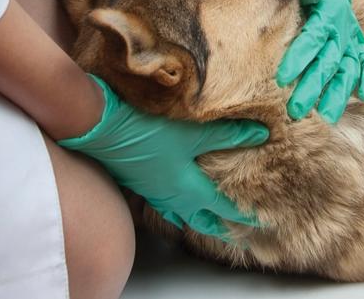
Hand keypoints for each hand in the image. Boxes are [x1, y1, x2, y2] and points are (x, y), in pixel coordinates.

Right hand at [58, 75, 268, 240]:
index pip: (221, 208)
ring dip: (193, 218)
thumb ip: (228, 135)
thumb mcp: (194, 134)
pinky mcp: (138, 179)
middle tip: (231, 235)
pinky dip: (171, 205)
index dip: (240, 216)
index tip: (255, 224)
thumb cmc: (149, 133)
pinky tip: (169, 199)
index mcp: (187, 189)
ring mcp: (152, 190)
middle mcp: (170, 196)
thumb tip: (261, 134)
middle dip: (216, 227)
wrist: (102, 128)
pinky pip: (160, 201)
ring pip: (177, 212)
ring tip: (202, 222)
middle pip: (198, 218)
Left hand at [277, 0, 363, 122]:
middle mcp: (343, 26)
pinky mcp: (356, 43)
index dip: (300, 57)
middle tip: (296, 110)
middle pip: (329, 60)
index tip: (282, 79)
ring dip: (338, 93)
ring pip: (347, 68)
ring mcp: (351, 36)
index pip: (314, 36)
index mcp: (329, 10)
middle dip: (313, 86)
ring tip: (327, 117)